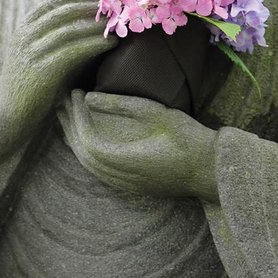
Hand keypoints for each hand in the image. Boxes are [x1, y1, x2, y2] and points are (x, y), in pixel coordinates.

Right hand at [0, 0, 116, 158]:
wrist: (9, 114)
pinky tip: (111, 44)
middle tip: (119, 5)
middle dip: (94, 5)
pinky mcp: (40, 71)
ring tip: (120, 23)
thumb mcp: (43, 53)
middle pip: (64, 10)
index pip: (58, 0)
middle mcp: (27, 34)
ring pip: (69, 28)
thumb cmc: (35, 83)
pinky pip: (71, 51)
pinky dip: (94, 44)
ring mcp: (31, 52)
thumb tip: (100, 22)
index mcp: (27, 26)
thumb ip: (62, 37)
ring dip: (97, 23)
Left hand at [58, 89, 218, 201]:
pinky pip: (98, 170)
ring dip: (75, 138)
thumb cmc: (188, 138)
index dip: (76, 115)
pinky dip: (86, 151)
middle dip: (69, 124)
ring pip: (88, 164)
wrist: (212, 171)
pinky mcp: (131, 186)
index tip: (75, 91)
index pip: (87, 139)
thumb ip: (121, 105)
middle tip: (64, 98)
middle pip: (82, 153)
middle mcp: (122, 177)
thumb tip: (89, 96)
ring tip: (68, 114)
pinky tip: (86, 136)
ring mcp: (126, 185)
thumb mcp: (156, 113)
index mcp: (126, 160)